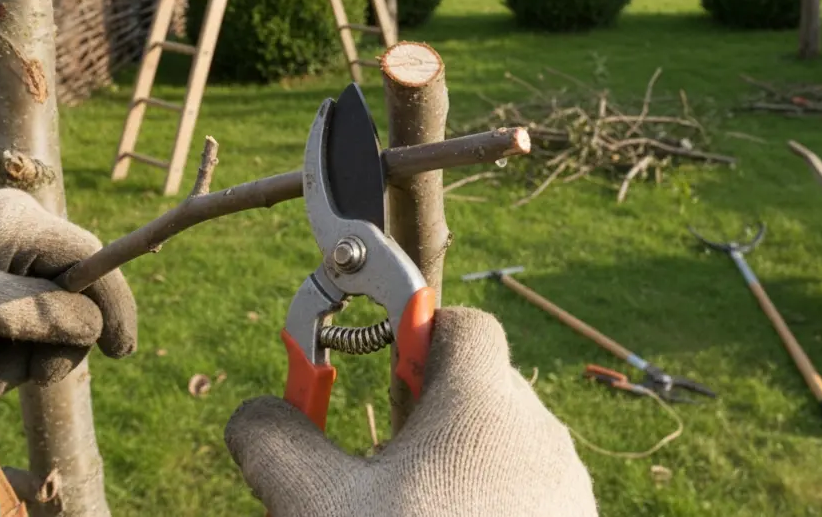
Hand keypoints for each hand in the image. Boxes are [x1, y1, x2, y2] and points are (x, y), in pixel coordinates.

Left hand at [0, 189, 136, 397]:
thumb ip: (41, 314)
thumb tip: (96, 326)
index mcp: (23, 222)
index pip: (91, 259)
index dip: (112, 306)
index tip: (121, 350)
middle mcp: (17, 233)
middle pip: (68, 293)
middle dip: (55, 342)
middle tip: (34, 380)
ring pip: (40, 310)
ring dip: (25, 353)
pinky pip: (12, 315)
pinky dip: (5, 346)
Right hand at [225, 307, 597, 516]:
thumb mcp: (320, 508)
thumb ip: (276, 443)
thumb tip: (253, 411)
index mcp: (483, 403)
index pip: (458, 324)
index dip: (411, 336)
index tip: (374, 373)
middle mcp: (540, 433)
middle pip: (478, 390)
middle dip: (424, 415)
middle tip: (379, 464)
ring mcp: (568, 489)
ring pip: (503, 448)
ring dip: (456, 468)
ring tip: (411, 515)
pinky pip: (529, 496)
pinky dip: (489, 507)